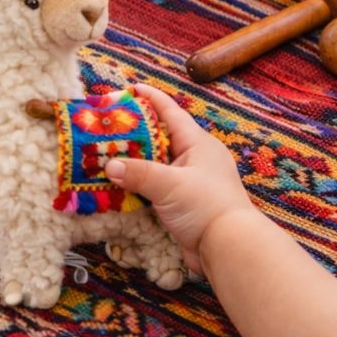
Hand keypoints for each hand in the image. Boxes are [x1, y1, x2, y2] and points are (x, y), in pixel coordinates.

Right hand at [105, 84, 254, 274]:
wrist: (229, 249)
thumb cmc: (206, 207)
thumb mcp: (169, 185)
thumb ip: (138, 173)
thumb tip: (109, 166)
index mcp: (198, 144)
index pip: (171, 112)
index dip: (151, 98)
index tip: (131, 88)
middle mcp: (195, 159)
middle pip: (161, 138)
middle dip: (135, 131)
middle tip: (109, 126)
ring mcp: (190, 182)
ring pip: (156, 164)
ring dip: (134, 161)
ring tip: (107, 154)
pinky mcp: (183, 204)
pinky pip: (155, 187)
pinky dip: (138, 184)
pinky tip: (120, 185)